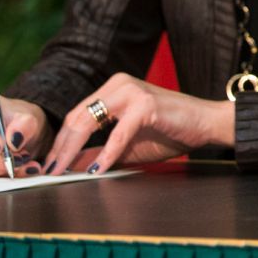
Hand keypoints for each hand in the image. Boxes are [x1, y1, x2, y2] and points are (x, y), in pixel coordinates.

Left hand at [41, 74, 233, 174]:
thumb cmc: (172, 132)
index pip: (76, 115)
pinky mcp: (146, 104)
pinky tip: (98, 170)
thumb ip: (100, 152)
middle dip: (61, 148)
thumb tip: (71, 167)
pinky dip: (106, 154)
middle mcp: (119, 85)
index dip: (60, 142)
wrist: (207, 124)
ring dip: (73, 150)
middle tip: (49, 171)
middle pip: (77, 117)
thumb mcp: (128, 145)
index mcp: (113, 90)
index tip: (49, 165)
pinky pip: (118, 133)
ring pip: (89, 121)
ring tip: (63, 172)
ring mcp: (132, 92)